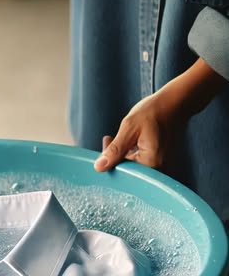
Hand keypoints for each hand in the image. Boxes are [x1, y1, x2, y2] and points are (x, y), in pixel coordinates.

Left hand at [94, 58, 226, 173]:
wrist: (176, 103)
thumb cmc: (156, 112)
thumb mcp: (129, 128)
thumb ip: (115, 150)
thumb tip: (99, 167)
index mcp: (152, 164)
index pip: (123, 172)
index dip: (110, 162)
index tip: (105, 146)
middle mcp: (159, 170)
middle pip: (128, 170)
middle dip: (114, 157)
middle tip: (107, 140)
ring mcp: (161, 166)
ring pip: (132, 166)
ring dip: (121, 154)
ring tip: (112, 138)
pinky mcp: (159, 161)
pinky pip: (140, 162)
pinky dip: (130, 153)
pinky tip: (125, 141)